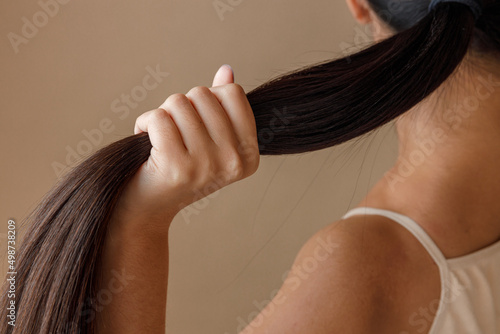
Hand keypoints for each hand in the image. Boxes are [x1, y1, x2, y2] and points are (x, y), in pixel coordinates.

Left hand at [114, 65, 259, 225]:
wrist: (148, 207)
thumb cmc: (179, 168)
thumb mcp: (209, 138)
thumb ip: (222, 105)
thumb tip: (227, 71)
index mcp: (249, 154)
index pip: (233, 94)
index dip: (207, 100)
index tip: (198, 125)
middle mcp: (234, 161)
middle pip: (202, 94)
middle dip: (181, 107)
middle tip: (175, 134)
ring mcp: (207, 165)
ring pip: (178, 102)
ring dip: (162, 116)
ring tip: (161, 139)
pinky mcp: (177, 167)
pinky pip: (158, 117)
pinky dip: (145, 123)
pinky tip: (147, 142)